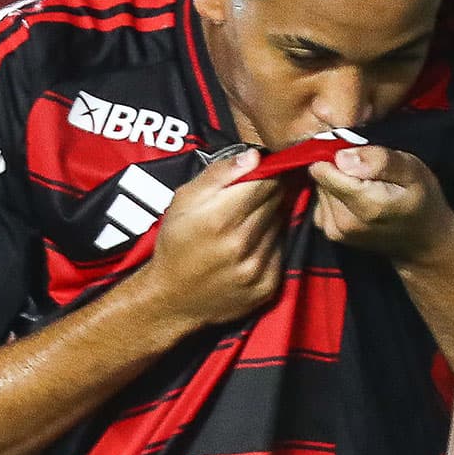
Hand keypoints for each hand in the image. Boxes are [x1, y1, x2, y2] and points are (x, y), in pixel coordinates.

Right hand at [141, 149, 284, 328]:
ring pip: (280, 225)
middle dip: (268, 193)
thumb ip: (219, 174)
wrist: (172, 299)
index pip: (267, 181)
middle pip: (277, 201)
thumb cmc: (176, 243)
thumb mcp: (184, 200)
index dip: (267, 172)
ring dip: (270, 217)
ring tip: (246, 222)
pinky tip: (250, 245)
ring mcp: (257, 269)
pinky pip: (281, 251)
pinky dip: (271, 243)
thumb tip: (254, 155)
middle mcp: (242, 244)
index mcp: (220, 218)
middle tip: (253, 195)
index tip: (261, 171)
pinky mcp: (267, 287)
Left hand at [307, 146, 453, 262]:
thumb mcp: (412, 170)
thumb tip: (342, 157)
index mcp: (362, 204)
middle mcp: (342, 221)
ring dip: (339, 182)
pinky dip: (336, 196)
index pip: (322, 169)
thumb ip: (379, 161)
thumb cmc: (422, 200)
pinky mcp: (331, 233)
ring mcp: (335, 231)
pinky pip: (322, 201)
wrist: (423, 242)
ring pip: (320, 188)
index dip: (336, 154)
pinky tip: (358, 198)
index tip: (358, 155)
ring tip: (367, 186)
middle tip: (368, 173)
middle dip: (339, 168)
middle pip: (320, 178)